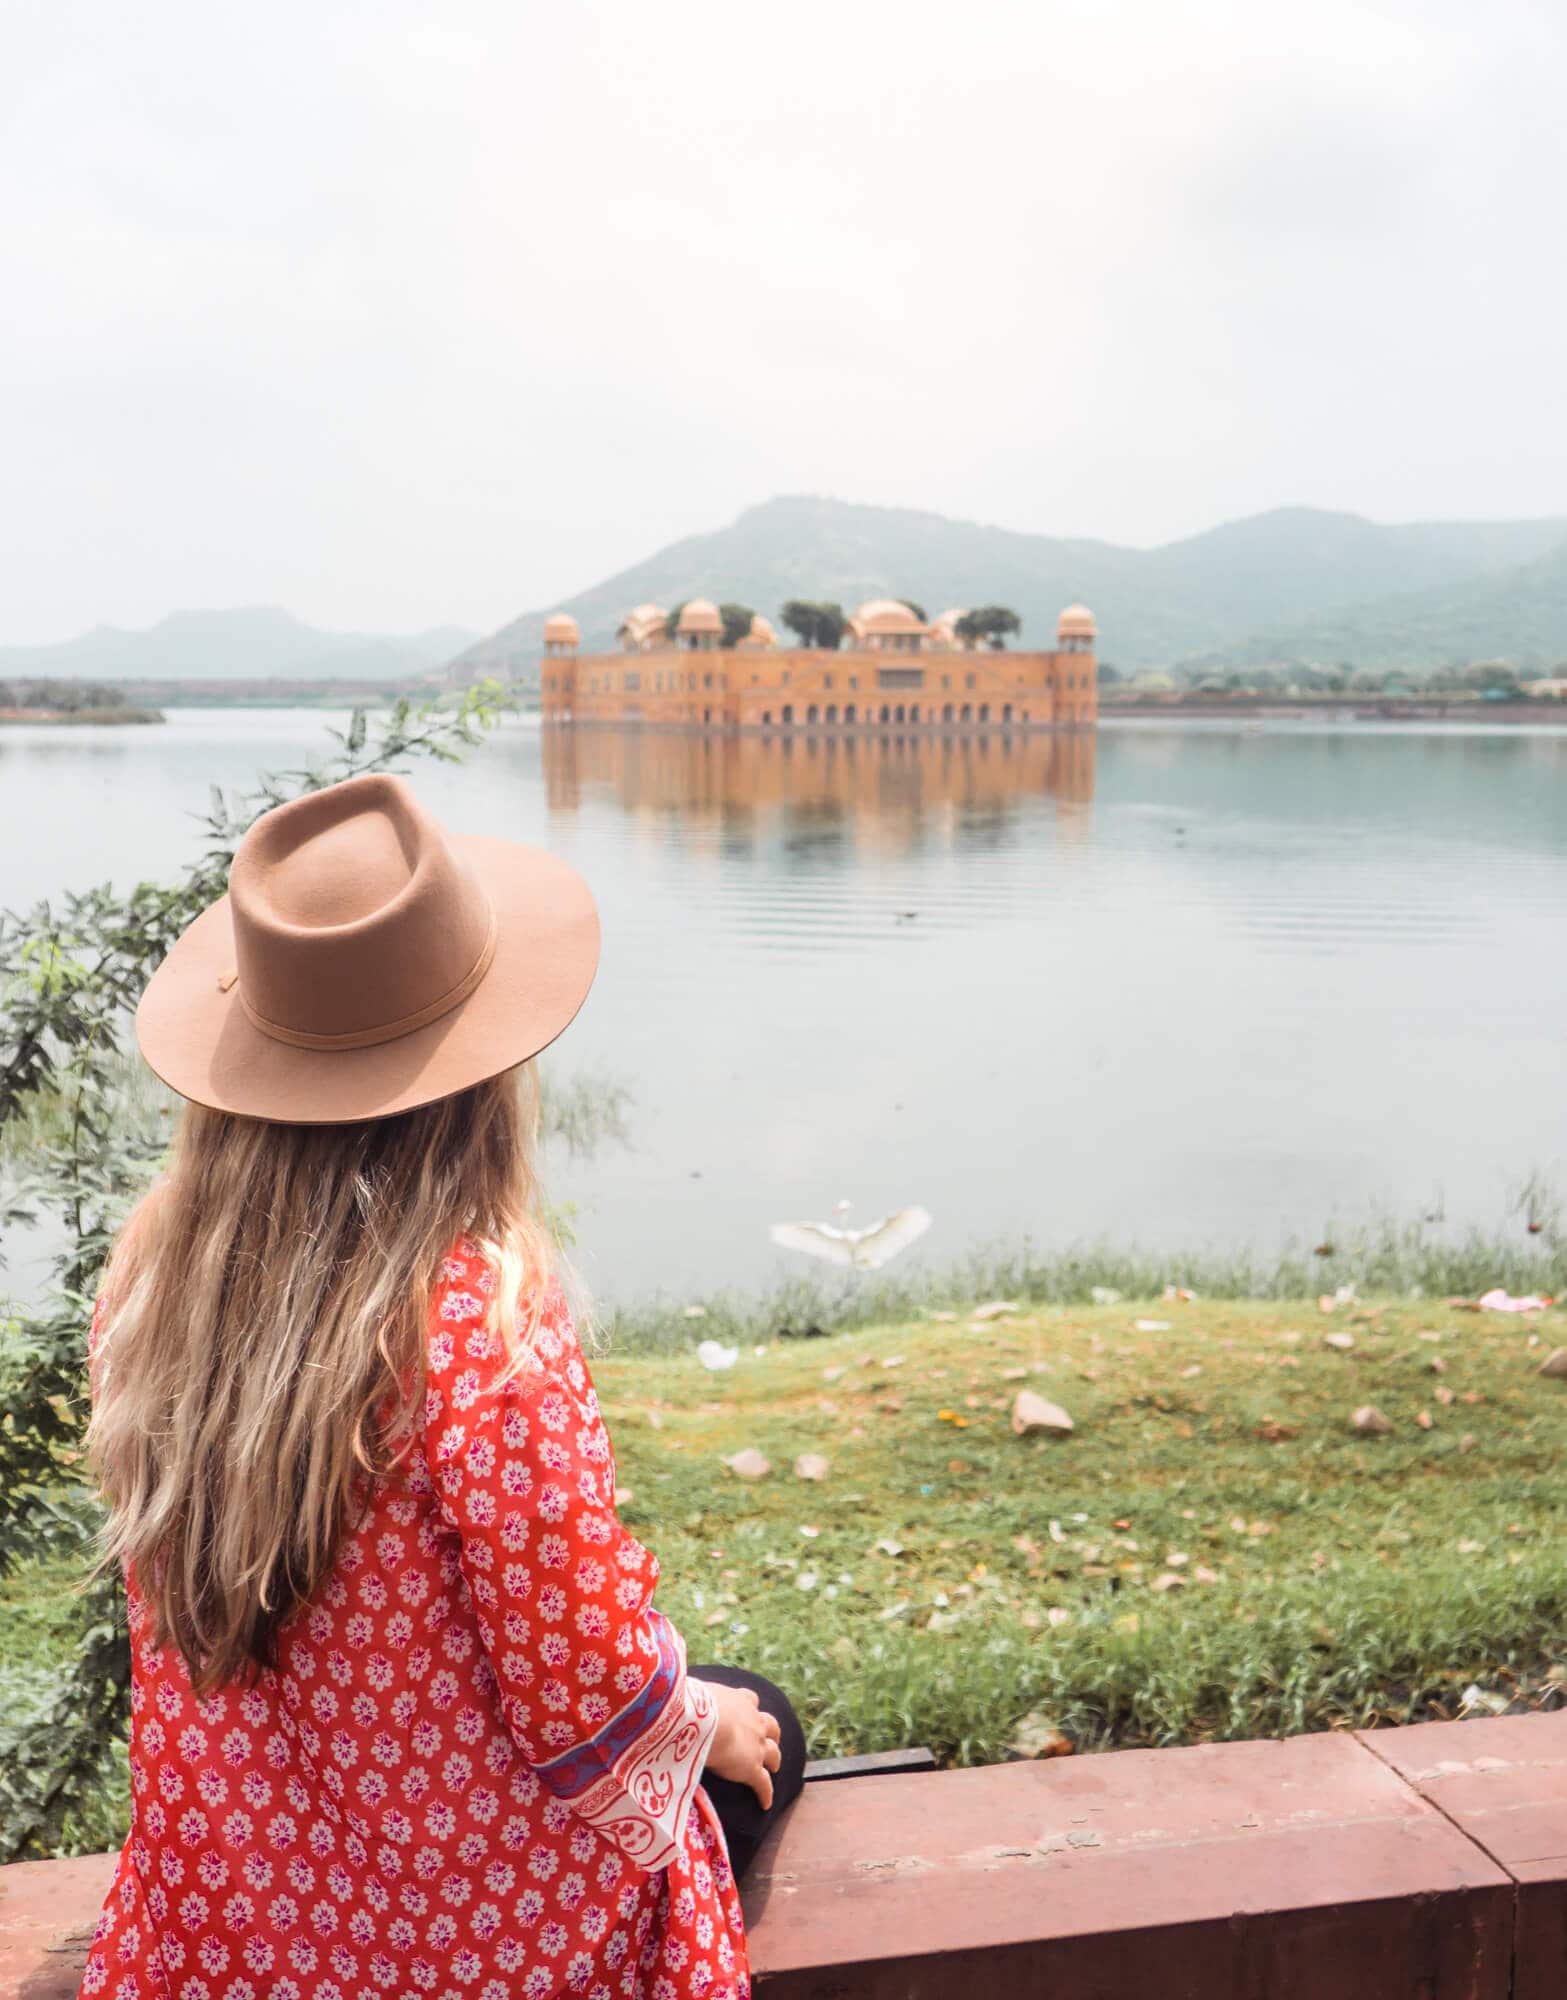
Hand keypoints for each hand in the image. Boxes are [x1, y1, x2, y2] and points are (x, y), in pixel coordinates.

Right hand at [702, 1681, 782, 1808]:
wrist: (704, 1722)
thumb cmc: (695, 1705)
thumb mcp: (697, 1695)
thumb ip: (695, 1699)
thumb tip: (677, 1697)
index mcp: (739, 1700)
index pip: (750, 1700)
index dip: (750, 1707)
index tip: (748, 1711)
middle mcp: (753, 1720)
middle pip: (770, 1725)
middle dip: (771, 1733)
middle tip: (769, 1740)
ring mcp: (756, 1745)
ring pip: (773, 1753)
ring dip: (774, 1760)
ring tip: (773, 1768)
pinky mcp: (753, 1768)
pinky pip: (763, 1784)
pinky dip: (766, 1793)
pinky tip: (765, 1803)